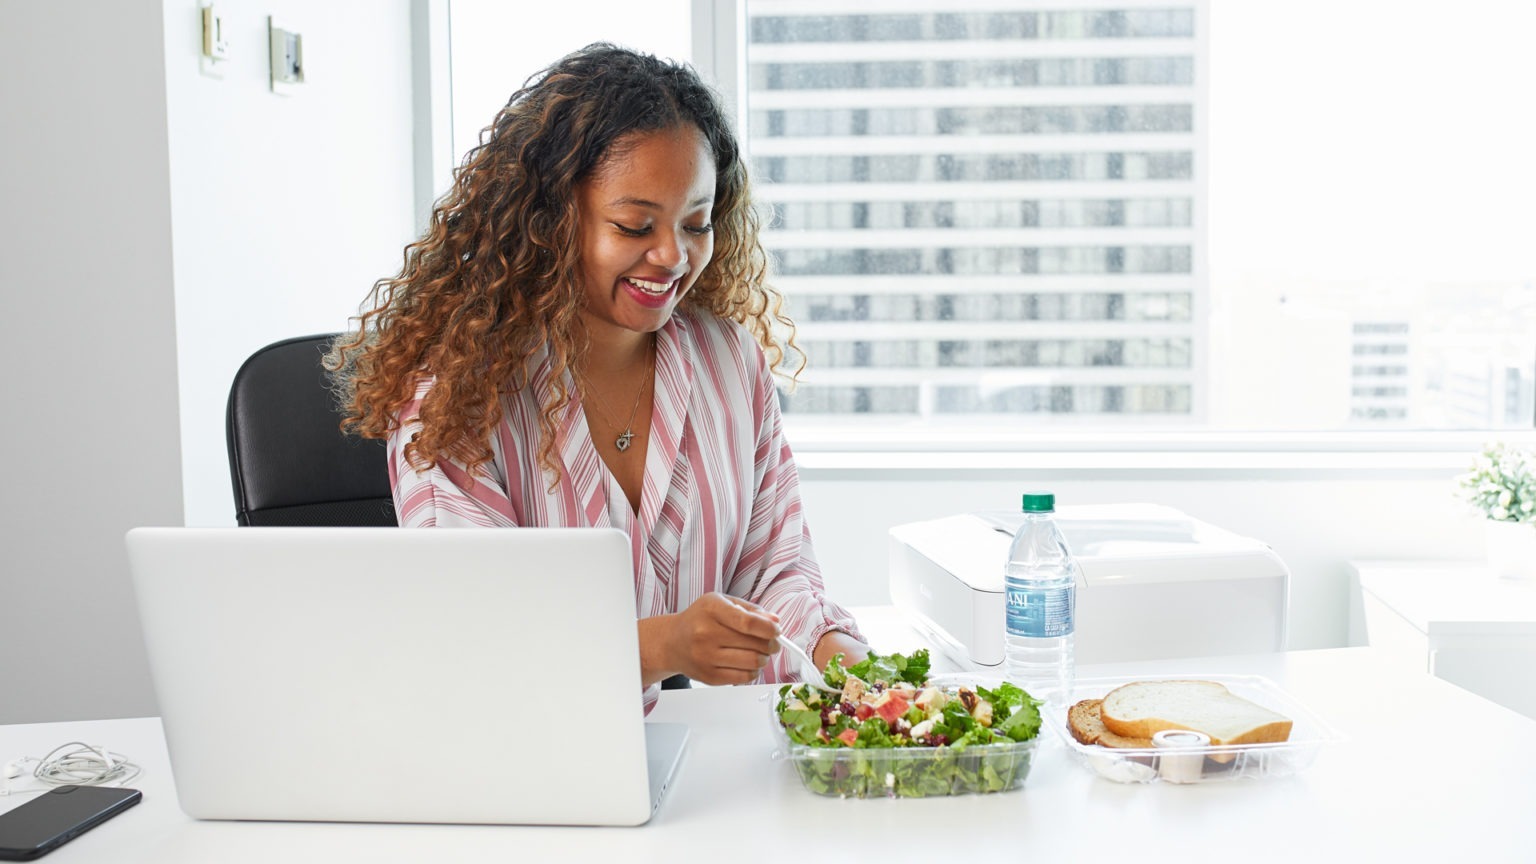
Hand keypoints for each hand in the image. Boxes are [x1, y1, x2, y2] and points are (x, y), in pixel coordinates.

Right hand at [659, 593, 780, 685]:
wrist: (672, 642)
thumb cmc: (700, 619)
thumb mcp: (723, 603)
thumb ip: (751, 610)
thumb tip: (775, 622)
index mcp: (712, 610)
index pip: (748, 623)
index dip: (769, 629)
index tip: (776, 631)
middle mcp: (706, 633)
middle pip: (754, 644)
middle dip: (771, 644)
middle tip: (772, 643)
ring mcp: (706, 657)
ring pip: (752, 663)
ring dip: (764, 659)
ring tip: (760, 653)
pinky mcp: (709, 677)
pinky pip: (743, 678)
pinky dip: (753, 671)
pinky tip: (748, 663)